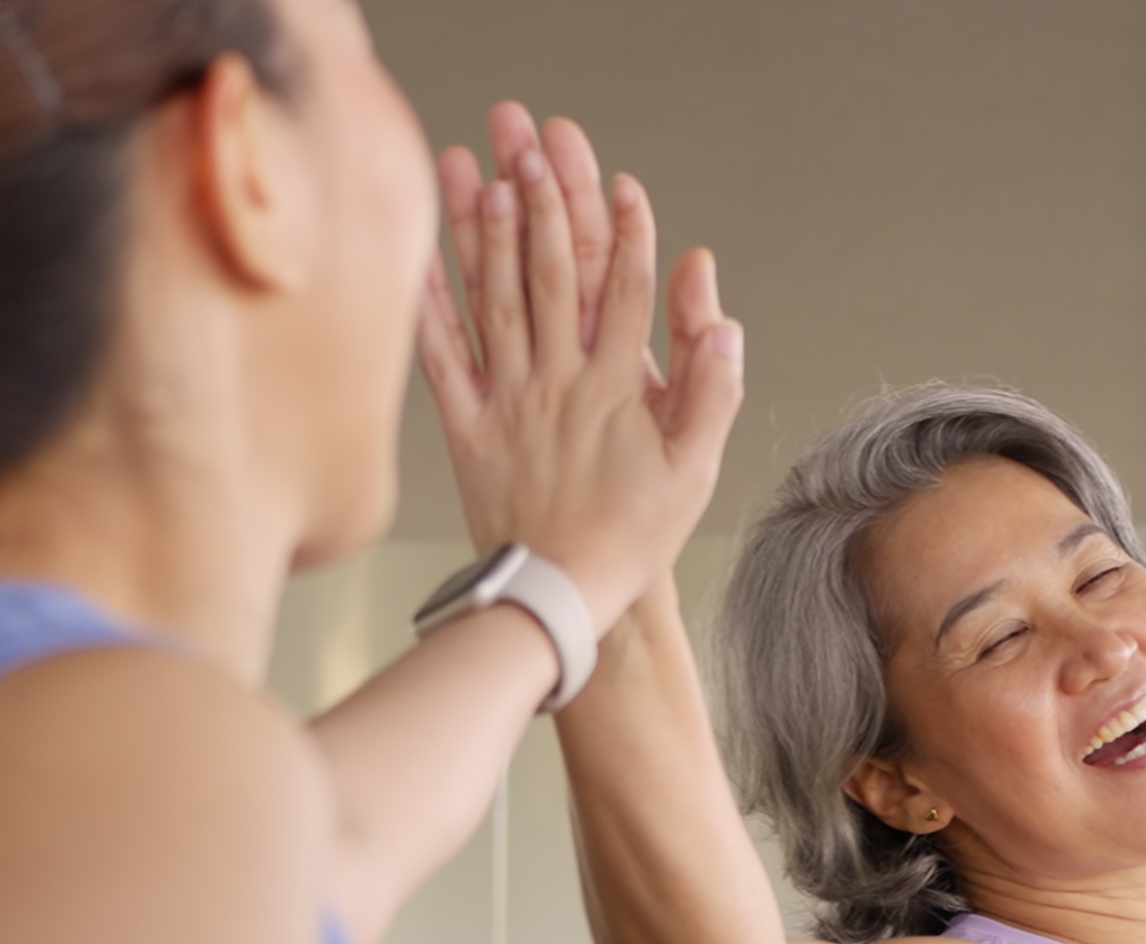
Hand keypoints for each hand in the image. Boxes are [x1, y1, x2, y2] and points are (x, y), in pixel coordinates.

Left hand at [415, 103, 743, 633]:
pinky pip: (443, 357)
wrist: (560, 597)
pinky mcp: (466, 426)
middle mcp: (558, 385)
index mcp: (616, 391)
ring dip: (492, 232)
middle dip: (547, 204)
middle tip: (537, 145)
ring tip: (486, 172)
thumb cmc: (633, 539)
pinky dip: (430, 305)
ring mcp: (508, 401)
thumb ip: (710, 390)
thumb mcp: (694, 470)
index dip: (626, 234)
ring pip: (499, 301)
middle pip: (555, 278)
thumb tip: (724, 321)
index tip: (621, 183)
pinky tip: (421, 257)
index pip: (626, 294)